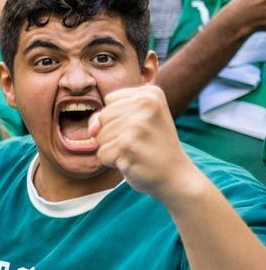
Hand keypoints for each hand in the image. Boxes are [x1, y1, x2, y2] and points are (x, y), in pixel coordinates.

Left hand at [89, 84, 205, 201]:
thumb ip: (106, 116)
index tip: (142, 128)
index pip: (110, 100)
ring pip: (99, 136)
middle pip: (102, 117)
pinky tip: (133, 161)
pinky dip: (113, 162)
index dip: (118, 118)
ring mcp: (137, 124)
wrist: (176, 176)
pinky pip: (102, 154)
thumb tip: (92, 129)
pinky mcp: (128, 145)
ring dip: (113, 149)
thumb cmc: (152, 146)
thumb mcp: (135, 120)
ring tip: (136, 151)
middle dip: (113, 134)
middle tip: (139, 142)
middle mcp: (146, 104)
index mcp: (151, 93)